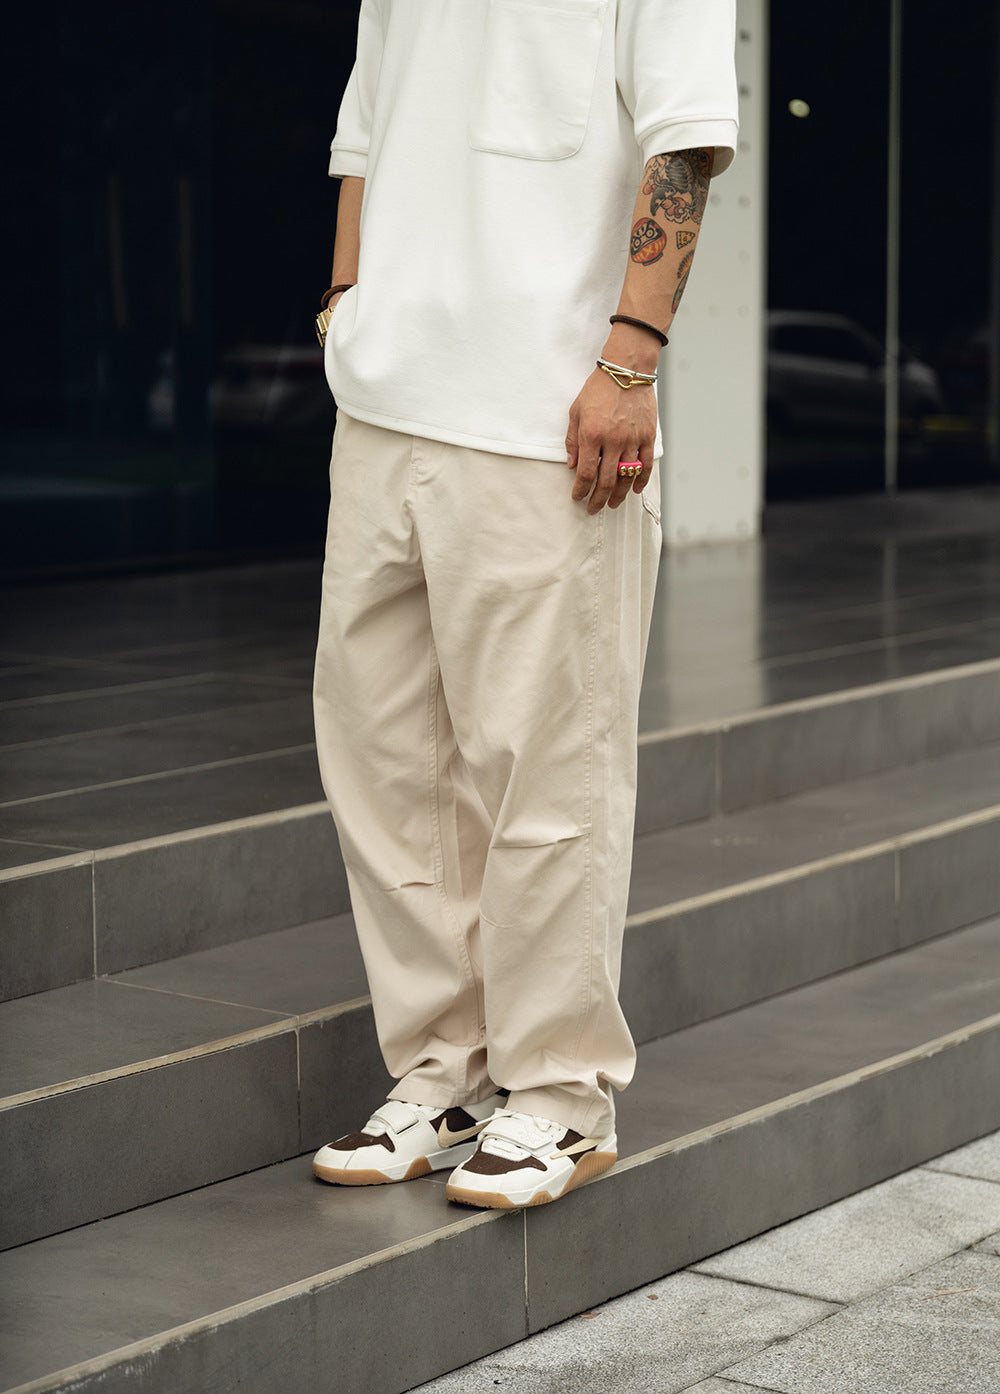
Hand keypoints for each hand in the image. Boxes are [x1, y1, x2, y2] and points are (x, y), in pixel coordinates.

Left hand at [566, 366, 656, 513]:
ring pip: (626, 477)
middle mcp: (613, 441)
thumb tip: (572, 466)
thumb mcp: (576, 412)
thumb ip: (573, 441)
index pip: (586, 473)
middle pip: (605, 481)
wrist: (627, 370)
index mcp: (592, 435)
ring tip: (612, 504)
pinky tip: (635, 490)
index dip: (581, 489)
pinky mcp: (648, 436)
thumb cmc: (598, 389)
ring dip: (618, 495)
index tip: (577, 497)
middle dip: (598, 499)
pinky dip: (641, 480)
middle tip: (593, 509)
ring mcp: (632, 439)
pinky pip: (646, 464)